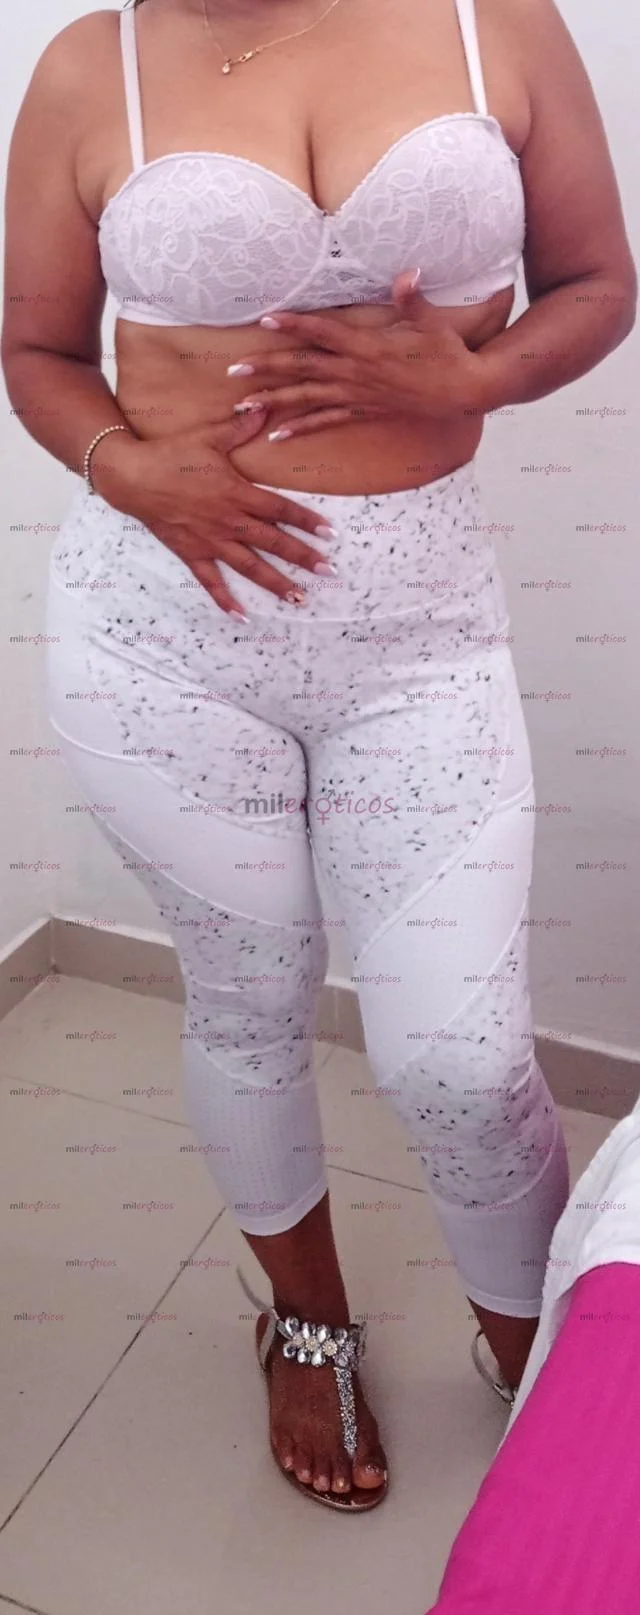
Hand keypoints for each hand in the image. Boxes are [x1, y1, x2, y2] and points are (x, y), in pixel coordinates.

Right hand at [89, 409, 337, 616]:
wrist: (131, 477)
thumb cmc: (171, 454)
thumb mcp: (208, 436)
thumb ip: (239, 427)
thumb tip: (263, 406)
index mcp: (237, 493)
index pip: (281, 509)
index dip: (307, 521)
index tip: (331, 534)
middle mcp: (228, 521)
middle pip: (273, 542)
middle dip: (303, 557)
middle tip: (329, 571)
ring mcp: (211, 541)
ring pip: (250, 567)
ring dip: (276, 584)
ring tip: (300, 598)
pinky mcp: (192, 553)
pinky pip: (211, 582)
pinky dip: (226, 600)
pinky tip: (243, 617)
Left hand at [229, 271, 487, 439]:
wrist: (465, 392)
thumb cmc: (449, 353)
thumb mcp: (432, 323)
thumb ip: (412, 299)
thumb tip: (407, 273)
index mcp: (368, 346)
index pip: (324, 332)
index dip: (296, 324)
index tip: (267, 318)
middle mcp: (356, 373)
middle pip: (303, 368)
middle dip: (267, 367)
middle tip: (233, 368)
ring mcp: (357, 395)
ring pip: (307, 398)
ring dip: (273, 401)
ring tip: (242, 405)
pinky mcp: (364, 412)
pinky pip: (326, 422)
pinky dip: (300, 428)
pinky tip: (276, 435)